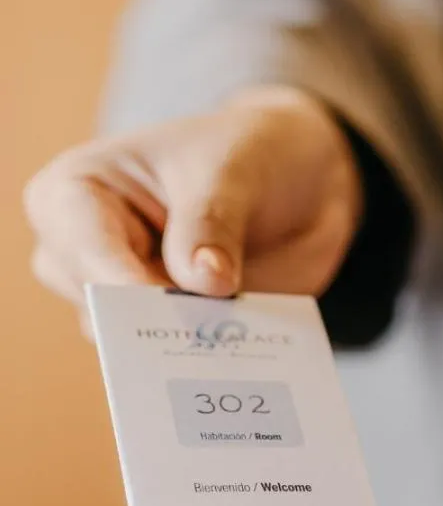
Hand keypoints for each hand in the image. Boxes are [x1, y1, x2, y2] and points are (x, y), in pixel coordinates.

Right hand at [24, 86, 361, 333]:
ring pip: (129, 341)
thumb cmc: (250, 150)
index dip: (123, 279)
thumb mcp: (235, 168)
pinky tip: (243, 347)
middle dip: (151, 318)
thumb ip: (213, 222)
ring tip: (233, 332)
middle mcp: (83, 248)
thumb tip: (203, 284)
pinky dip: (207, 351)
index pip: (83, 245)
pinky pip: (172, 355)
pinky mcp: (162, 324)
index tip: (169, 297)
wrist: (303, 176)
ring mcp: (123, 292)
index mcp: (76, 188)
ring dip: (184, 338)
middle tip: (207, 323)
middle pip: (96, 305)